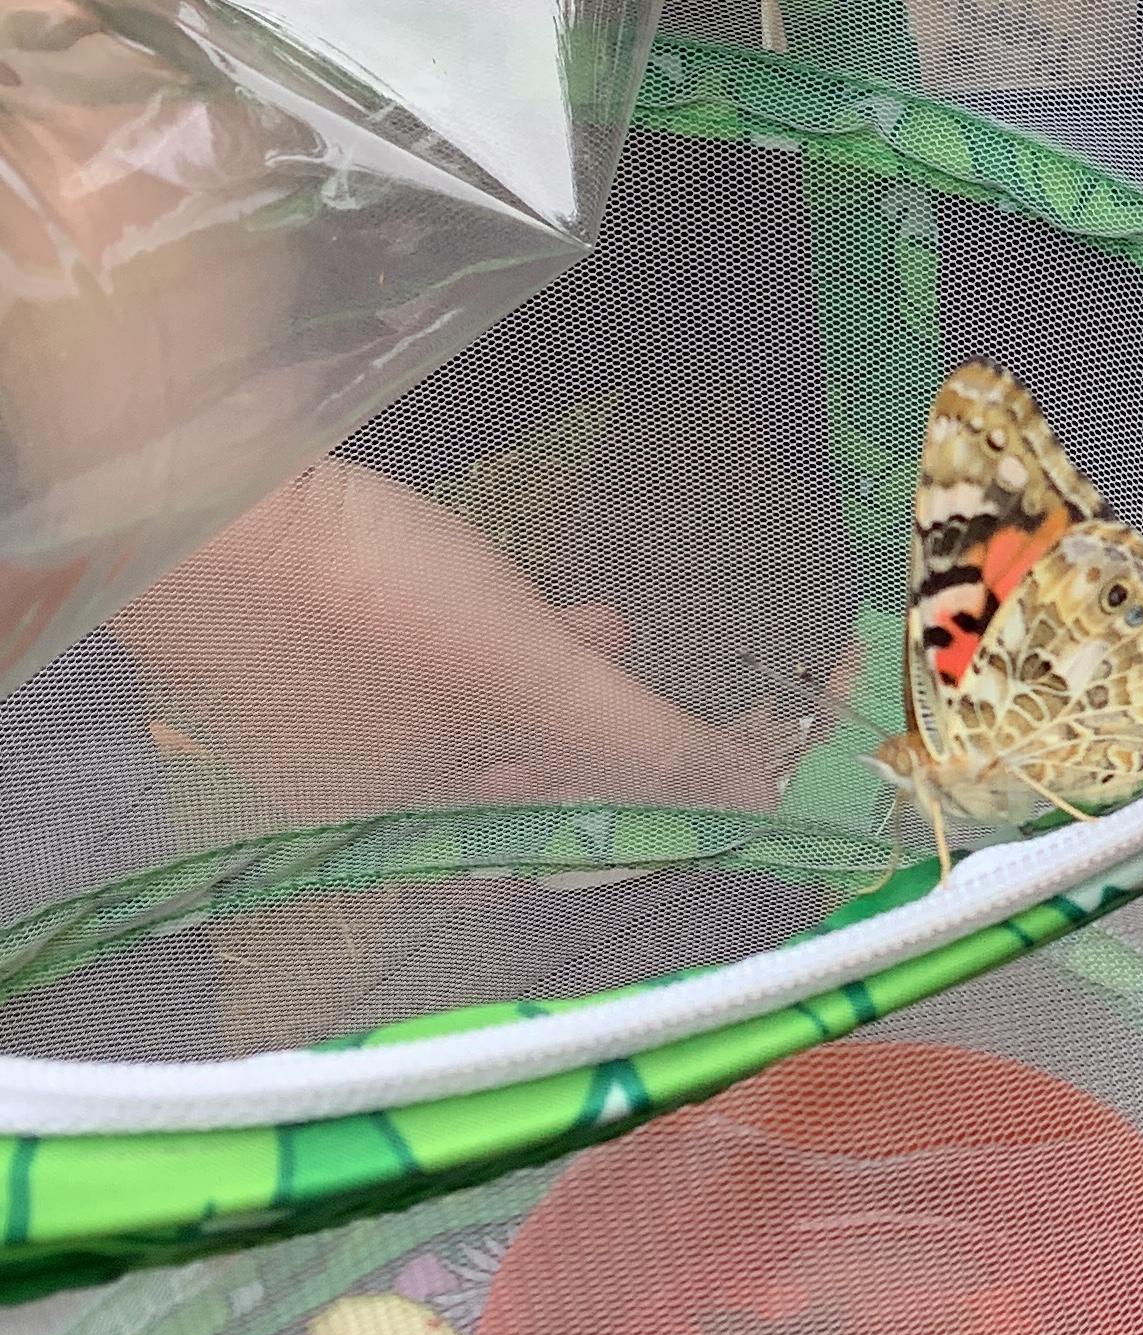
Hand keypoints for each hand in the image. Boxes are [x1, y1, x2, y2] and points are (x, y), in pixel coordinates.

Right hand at [116, 459, 786, 820]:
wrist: (194, 499)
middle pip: (491, 767)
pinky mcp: (277, 628)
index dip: (612, 800)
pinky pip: (395, 647)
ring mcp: (299, 705)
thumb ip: (637, 746)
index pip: (528, 836)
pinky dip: (463, 623)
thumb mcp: (529, 680)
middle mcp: (340, 782)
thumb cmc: (364, 604)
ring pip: (447, 703)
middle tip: (640, 670)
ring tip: (597, 619)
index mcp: (390, 820)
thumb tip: (755, 803)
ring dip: (531, 666)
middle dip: (581, 724)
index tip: (679, 761)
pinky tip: (486, 573)